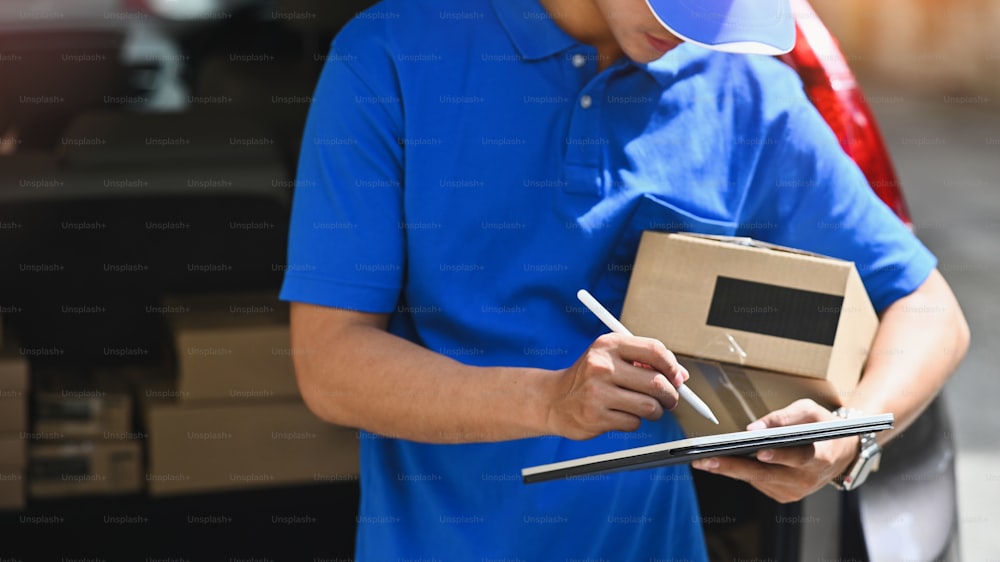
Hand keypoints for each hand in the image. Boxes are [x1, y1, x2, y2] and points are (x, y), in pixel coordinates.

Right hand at [546, 333, 687, 439]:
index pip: (654, 350)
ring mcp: (597, 392)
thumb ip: (644, 362)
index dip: (673, 366)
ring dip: (655, 411)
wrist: (554, 400)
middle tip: (669, 399)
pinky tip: (621, 415)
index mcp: (608, 345)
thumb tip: (681, 375)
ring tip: (646, 409)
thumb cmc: (589, 378)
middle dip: (671, 395)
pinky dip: (634, 422)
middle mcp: (602, 366)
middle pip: (656, 382)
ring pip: (649, 406)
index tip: (678, 378)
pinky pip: (634, 423)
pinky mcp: (596, 416)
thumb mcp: (611, 358)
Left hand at [691, 399, 859, 502]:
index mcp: (820, 456)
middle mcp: (808, 479)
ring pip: (758, 481)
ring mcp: (796, 491)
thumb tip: (753, 428)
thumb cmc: (824, 427)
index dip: (779, 455)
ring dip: (731, 470)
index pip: (798, 457)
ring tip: (704, 460)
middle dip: (734, 466)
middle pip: (767, 474)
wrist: (841, 453)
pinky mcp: (785, 496)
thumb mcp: (810, 411)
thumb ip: (783, 417)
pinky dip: (742, 473)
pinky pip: (759, 484)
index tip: (758, 451)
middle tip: (706, 460)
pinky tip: (724, 463)